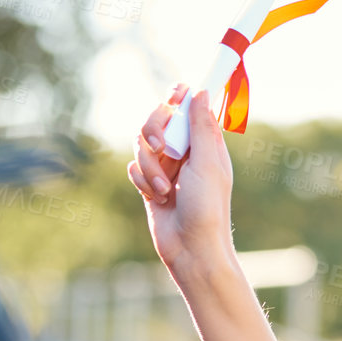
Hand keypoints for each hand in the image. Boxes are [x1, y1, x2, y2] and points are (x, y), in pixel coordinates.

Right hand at [127, 87, 236, 278]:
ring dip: (150, 165)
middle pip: (157, 120)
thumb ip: (200, 127)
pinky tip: (157, 197)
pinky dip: (142, 180)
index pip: (190, 110)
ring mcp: (166, 168)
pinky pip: (134, 167)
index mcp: (205, 145)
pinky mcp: (150, 184)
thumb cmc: (207, 208)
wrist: (191, 248)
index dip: (180, 98)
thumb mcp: (207, 164)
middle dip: (153, 130)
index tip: (174, 93)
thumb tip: (200, 92)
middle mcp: (185, 154)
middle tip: (160, 145)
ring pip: (141, 144)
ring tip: (165, 189)